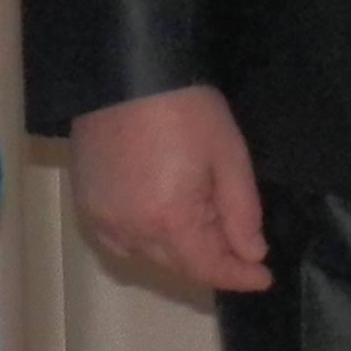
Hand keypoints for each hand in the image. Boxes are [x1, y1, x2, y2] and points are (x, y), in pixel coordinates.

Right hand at [69, 82, 271, 292]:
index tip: (263, 278)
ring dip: (180, 249)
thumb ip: (242, 213)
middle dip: (212, 259)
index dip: (238, 276)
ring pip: (149, 255)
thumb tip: (252, 254)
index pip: (207, 268)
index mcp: (169, 219)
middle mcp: (130, 230)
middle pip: (179, 264)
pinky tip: (162, 216)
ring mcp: (103, 220)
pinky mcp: (86, 205)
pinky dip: (146, 238)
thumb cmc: (186, 108)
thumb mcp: (229, 157)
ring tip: (203, 223)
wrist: (127, 72)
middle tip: (242, 244)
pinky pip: (121, 239)